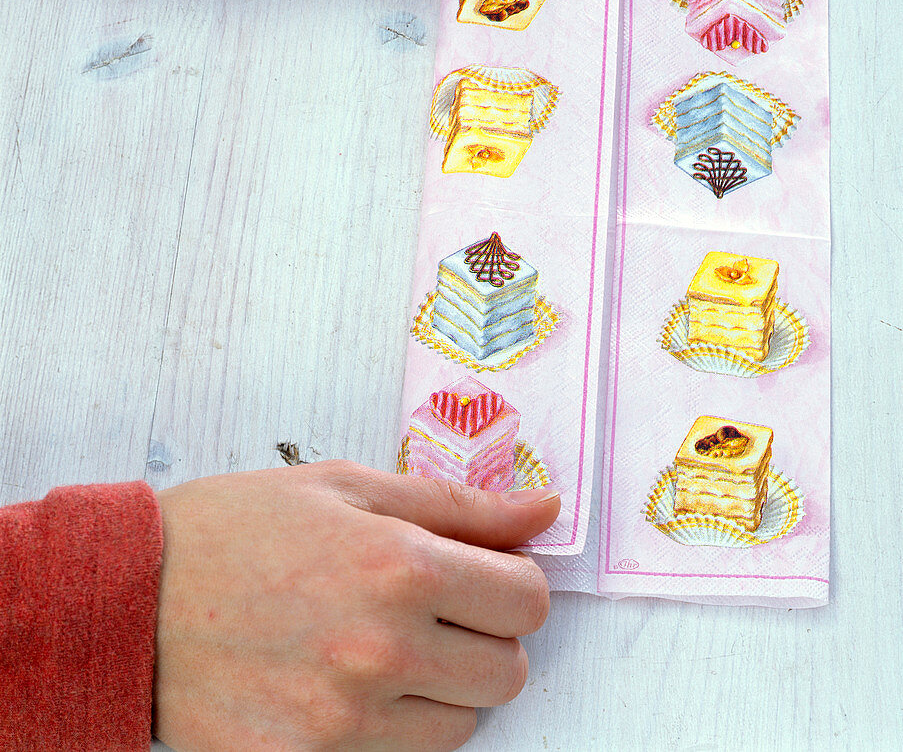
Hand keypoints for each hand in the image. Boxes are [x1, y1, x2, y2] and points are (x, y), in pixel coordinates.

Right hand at [153, 461, 558, 751]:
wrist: (130, 598)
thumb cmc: (236, 527)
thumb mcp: (347, 485)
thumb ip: (459, 504)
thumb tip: (544, 510)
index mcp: (399, 564)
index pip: (528, 600)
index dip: (514, 583)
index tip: (487, 575)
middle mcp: (383, 648)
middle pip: (509, 670)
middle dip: (486, 634)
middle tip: (438, 605)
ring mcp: (347, 718)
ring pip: (464, 722)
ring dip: (445, 683)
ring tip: (386, 641)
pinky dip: (396, 723)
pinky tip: (351, 679)